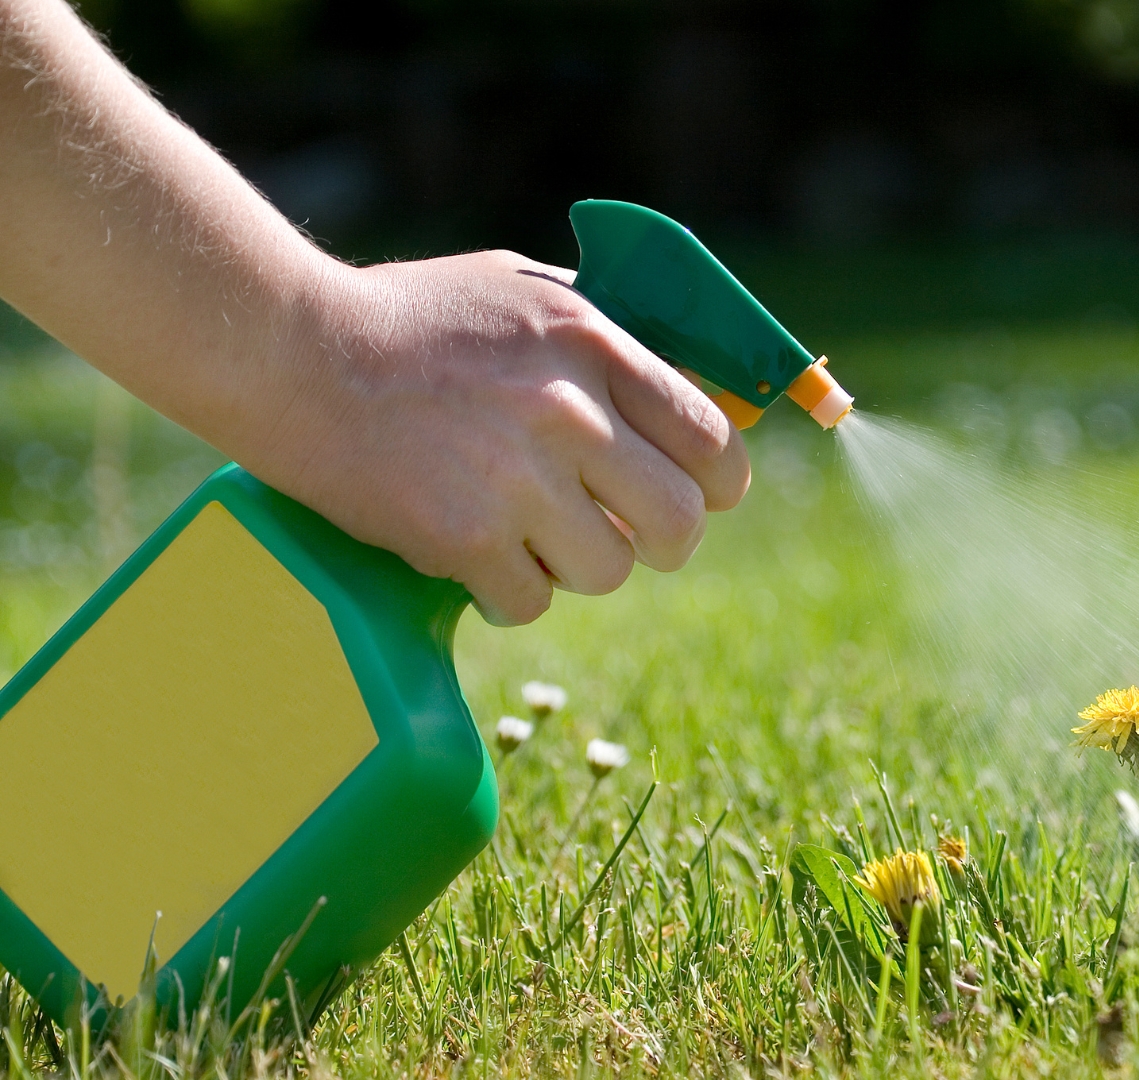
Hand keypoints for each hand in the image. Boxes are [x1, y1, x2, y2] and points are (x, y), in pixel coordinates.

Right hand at [253, 250, 750, 625]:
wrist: (289, 350)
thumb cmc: (409, 319)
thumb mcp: (523, 292)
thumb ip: (607, 336)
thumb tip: (691, 385)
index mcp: (594, 344)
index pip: (711, 437)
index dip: (719, 481)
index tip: (705, 495)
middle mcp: (569, 411)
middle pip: (680, 521)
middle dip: (662, 540)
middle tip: (626, 535)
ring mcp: (517, 478)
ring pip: (609, 570)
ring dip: (576, 565)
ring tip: (528, 533)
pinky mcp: (463, 538)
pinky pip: (531, 602)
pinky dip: (507, 591)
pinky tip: (474, 554)